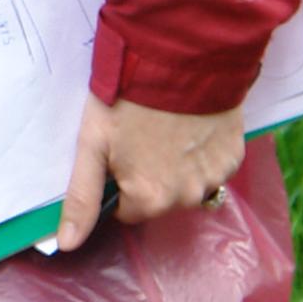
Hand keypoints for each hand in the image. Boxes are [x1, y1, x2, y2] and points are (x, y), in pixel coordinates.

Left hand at [46, 97, 243, 255]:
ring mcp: (214, 177)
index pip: (127, 210)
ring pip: (189, 185)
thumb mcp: (93, 143)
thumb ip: (82, 198)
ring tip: (168, 127)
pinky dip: (204, 153)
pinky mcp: (235, 155)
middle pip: (160, 199)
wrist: (180, 56)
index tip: (118, 151)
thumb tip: (68, 244)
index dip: (119, 181)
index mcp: (149, 198)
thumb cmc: (128, 96)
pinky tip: (193, 125)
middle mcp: (186, 197)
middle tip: (142, 135)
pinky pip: (214, 166)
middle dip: (150, 175)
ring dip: (179, 166)